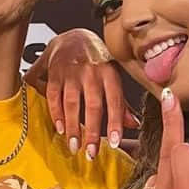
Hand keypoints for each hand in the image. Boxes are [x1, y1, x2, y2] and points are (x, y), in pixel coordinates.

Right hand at [24, 28, 138, 158]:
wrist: (72, 35)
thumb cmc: (96, 59)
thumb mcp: (112, 75)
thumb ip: (121, 101)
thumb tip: (134, 124)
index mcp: (110, 72)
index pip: (115, 101)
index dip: (115, 123)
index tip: (114, 143)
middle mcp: (92, 71)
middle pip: (93, 105)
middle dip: (92, 132)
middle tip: (91, 153)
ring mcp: (72, 72)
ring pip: (72, 103)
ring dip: (73, 127)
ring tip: (74, 146)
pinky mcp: (55, 73)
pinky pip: (54, 96)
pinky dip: (56, 114)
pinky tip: (59, 129)